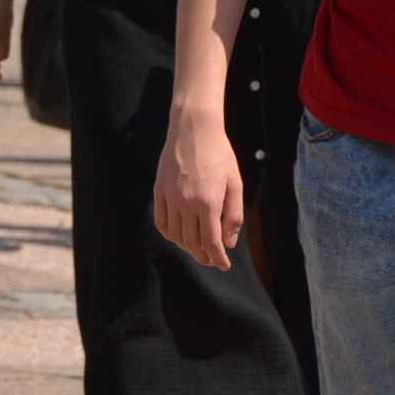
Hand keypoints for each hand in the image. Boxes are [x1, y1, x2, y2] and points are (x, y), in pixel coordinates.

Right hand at [152, 109, 244, 271]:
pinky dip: (170, 235)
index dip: (218, 258)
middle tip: (213, 259)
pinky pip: (162, 222)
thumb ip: (234, 215)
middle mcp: (187, 203)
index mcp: (209, 202)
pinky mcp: (159, 191)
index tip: (224, 265)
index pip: (212, 242)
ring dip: (188, 248)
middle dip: (204, 256)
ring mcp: (170, 198)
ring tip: (198, 249)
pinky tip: (179, 236)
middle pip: (193, 243)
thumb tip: (228, 242)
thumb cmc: (220, 155)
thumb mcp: (235, 183)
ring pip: (176, 236)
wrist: (193, 129)